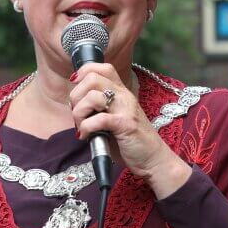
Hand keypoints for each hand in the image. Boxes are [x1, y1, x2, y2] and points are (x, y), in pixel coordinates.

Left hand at [68, 63, 190, 197]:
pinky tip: (85, 137)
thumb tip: (75, 105)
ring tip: (81, 127)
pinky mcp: (125, 125)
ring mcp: (125, 109)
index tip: (77, 90)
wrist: (152, 158)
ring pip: (93, 97)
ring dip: (79, 113)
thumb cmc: (130, 141)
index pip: (102, 68)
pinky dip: (86, 128)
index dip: (84, 74)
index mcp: (121, 92)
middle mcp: (123, 96)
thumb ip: (99, 108)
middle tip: (78, 114)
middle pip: (92, 78)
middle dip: (76, 96)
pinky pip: (99, 119)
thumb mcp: (114, 118)